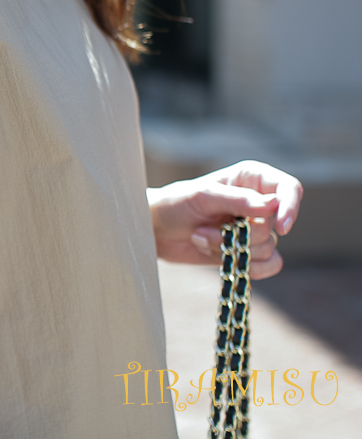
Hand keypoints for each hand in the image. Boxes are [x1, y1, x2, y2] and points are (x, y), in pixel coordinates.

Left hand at [147, 160, 302, 279]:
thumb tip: (272, 206)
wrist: (156, 230)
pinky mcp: (248, 251)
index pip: (289, 188)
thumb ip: (236, 200)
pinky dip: (245, 267)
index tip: (281, 227)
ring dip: (230, 249)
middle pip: (273, 226)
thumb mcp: (202, 196)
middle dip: (237, 234)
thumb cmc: (175, 204)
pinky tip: (215, 256)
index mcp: (250, 179)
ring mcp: (254, 229)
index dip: (290, 207)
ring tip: (200, 237)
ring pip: (268, 249)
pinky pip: (268, 266)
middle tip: (203, 228)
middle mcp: (258, 202)